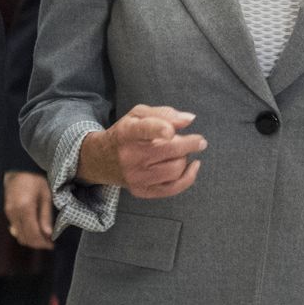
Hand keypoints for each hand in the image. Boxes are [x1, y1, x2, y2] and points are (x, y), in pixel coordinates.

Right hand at [3, 171, 54, 249]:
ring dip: (31, 240)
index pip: (33, 234)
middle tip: (48, 242)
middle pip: (25, 238)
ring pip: (19, 236)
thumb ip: (46, 216)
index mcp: (25, 208)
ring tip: (43, 237)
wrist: (18, 169)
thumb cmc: (34, 179)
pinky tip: (34, 229)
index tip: (51, 245)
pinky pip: (16, 229)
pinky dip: (25, 233)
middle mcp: (14, 213)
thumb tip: (48, 234)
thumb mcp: (46, 195)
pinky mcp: (7, 213)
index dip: (43, 243)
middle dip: (37, 244)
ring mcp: (9, 213)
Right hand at [76, 105, 205, 198]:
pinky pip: (173, 188)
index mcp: (127, 132)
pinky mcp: (142, 190)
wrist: (103, 160)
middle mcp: (129, 156)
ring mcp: (135, 176)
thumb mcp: (138, 114)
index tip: (170, 132)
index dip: (158, 129)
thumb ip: (164, 113)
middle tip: (200, 141)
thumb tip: (189, 119)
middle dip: (191, 143)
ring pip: (175, 168)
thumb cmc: (126, 133)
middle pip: (169, 150)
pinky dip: (188, 177)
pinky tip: (193, 166)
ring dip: (184, 158)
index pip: (143, 130)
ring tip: (181, 152)